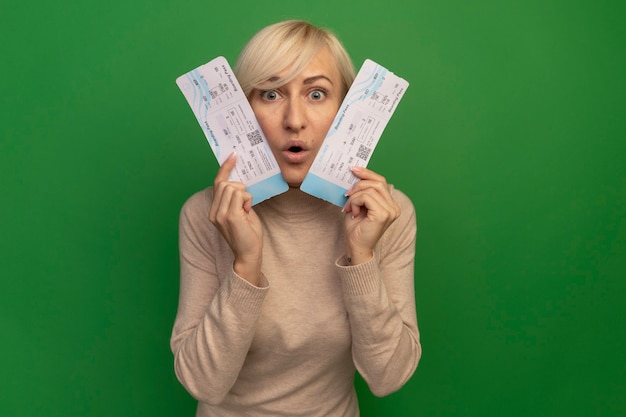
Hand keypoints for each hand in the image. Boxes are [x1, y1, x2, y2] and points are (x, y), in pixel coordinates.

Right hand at [208, 152, 262, 284]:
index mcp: (215, 210)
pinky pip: (240, 195)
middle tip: (246, 203)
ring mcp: (220, 214)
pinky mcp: (230, 216)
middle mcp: (214, 211)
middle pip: (226, 183)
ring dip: (245, 195)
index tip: (233, 155)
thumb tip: (241, 185)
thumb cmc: (248, 235)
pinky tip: (248, 211)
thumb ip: (237, 200)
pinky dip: (247, 200)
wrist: (249, 254)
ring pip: (233, 187)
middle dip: (240, 187)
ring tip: (246, 210)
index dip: (225, 168)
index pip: (218, 183)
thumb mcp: (241, 212)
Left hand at [342, 166, 399, 264]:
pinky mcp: (382, 215)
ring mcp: (390, 211)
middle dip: (359, 184)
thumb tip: (354, 174)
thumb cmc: (356, 229)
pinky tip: (352, 211)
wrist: (355, 248)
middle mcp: (393, 207)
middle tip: (347, 193)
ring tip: (348, 207)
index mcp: (390, 204)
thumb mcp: (358, 205)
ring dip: (354, 196)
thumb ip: (361, 192)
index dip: (367, 173)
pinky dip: (355, 201)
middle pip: (378, 182)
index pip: (381, 181)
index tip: (354, 169)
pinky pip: (366, 197)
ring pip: (370, 189)